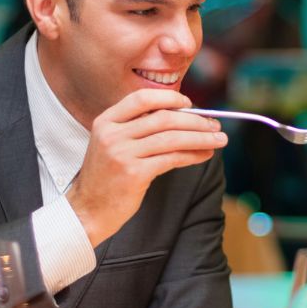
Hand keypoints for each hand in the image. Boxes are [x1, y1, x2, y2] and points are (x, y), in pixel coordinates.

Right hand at [69, 88, 226, 245]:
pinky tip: (204, 155)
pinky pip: (171, 159)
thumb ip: (137, 128)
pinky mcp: (134, 174)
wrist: (87, 209)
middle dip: (195, 120)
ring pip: (171, 138)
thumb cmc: (106, 177)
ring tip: (219, 140)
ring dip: (200, 137)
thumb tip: (182, 117)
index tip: (190, 104)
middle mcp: (112, 134)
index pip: (142, 98)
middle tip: (215, 125)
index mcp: (106, 121)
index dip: (169, 98)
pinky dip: (192, 155)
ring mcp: (122, 154)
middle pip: (163, 118)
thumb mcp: (112, 144)